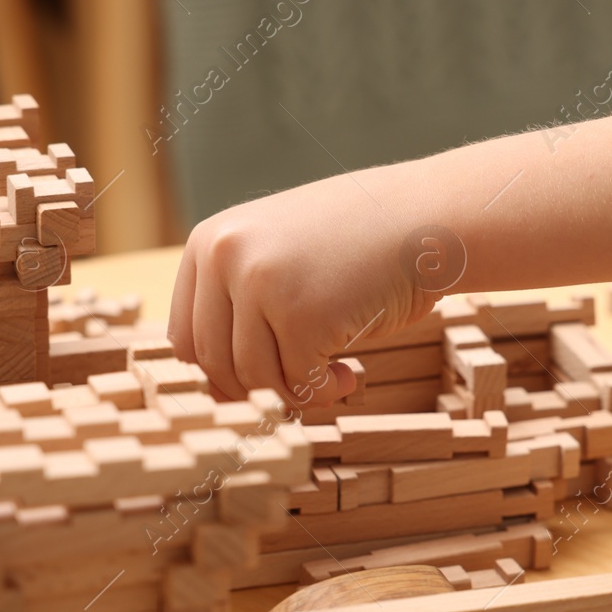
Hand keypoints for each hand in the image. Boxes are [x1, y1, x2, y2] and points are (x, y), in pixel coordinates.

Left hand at [168, 172, 441, 404]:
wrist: (426, 218)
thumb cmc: (361, 243)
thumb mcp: (280, 254)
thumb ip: (242, 300)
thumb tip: (219, 384)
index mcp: (209, 242)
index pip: (185, 337)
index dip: (219, 375)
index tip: (258, 387)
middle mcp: (225, 257)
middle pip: (213, 363)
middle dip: (257, 390)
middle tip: (297, 391)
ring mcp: (261, 284)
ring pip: (254, 377)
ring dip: (294, 394)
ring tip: (333, 380)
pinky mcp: (302, 315)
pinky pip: (299, 381)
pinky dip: (325, 392)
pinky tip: (352, 373)